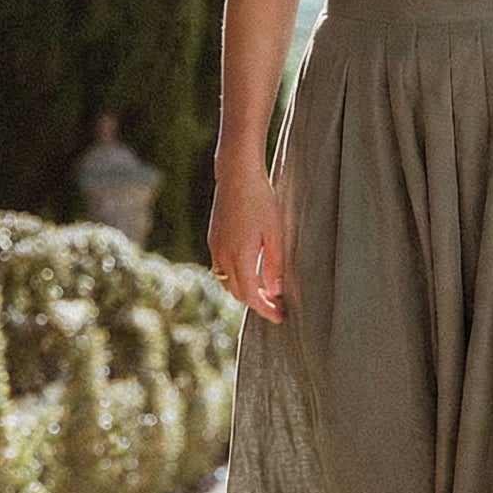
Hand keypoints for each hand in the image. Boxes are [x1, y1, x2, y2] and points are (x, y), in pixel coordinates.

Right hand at [208, 164, 285, 320]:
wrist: (236, 175)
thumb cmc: (260, 201)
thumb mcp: (275, 233)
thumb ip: (274, 265)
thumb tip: (275, 291)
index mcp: (240, 257)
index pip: (251, 296)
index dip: (265, 310)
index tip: (279, 317)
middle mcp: (223, 256)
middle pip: (238, 293)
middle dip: (256, 303)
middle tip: (276, 306)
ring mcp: (215, 248)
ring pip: (227, 283)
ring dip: (244, 292)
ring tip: (264, 293)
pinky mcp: (213, 240)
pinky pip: (222, 270)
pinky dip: (236, 278)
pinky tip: (250, 272)